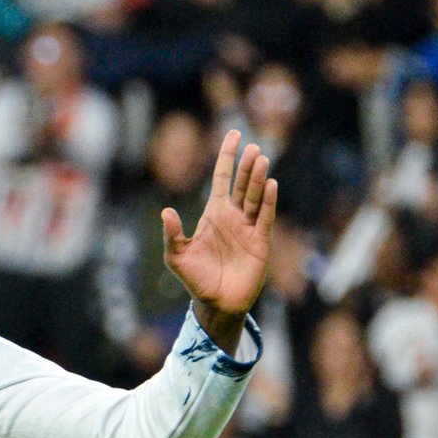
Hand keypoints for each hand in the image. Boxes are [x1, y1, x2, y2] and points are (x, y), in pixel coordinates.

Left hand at [164, 131, 276, 352]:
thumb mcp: (177, 256)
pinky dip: (268, 202)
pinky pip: (265, 218)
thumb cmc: (196, 279)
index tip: (234, 134)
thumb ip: (173, 234)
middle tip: (253, 147)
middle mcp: (233, 216)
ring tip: (261, 159)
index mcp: (214, 214)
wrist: (217, 303)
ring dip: (258, 179)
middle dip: (247, 166)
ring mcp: (248, 228)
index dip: (227, 157)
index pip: (222, 178)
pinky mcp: (260, 242)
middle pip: (242, 184)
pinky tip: (271, 185)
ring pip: (255, 197)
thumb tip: (166, 212)